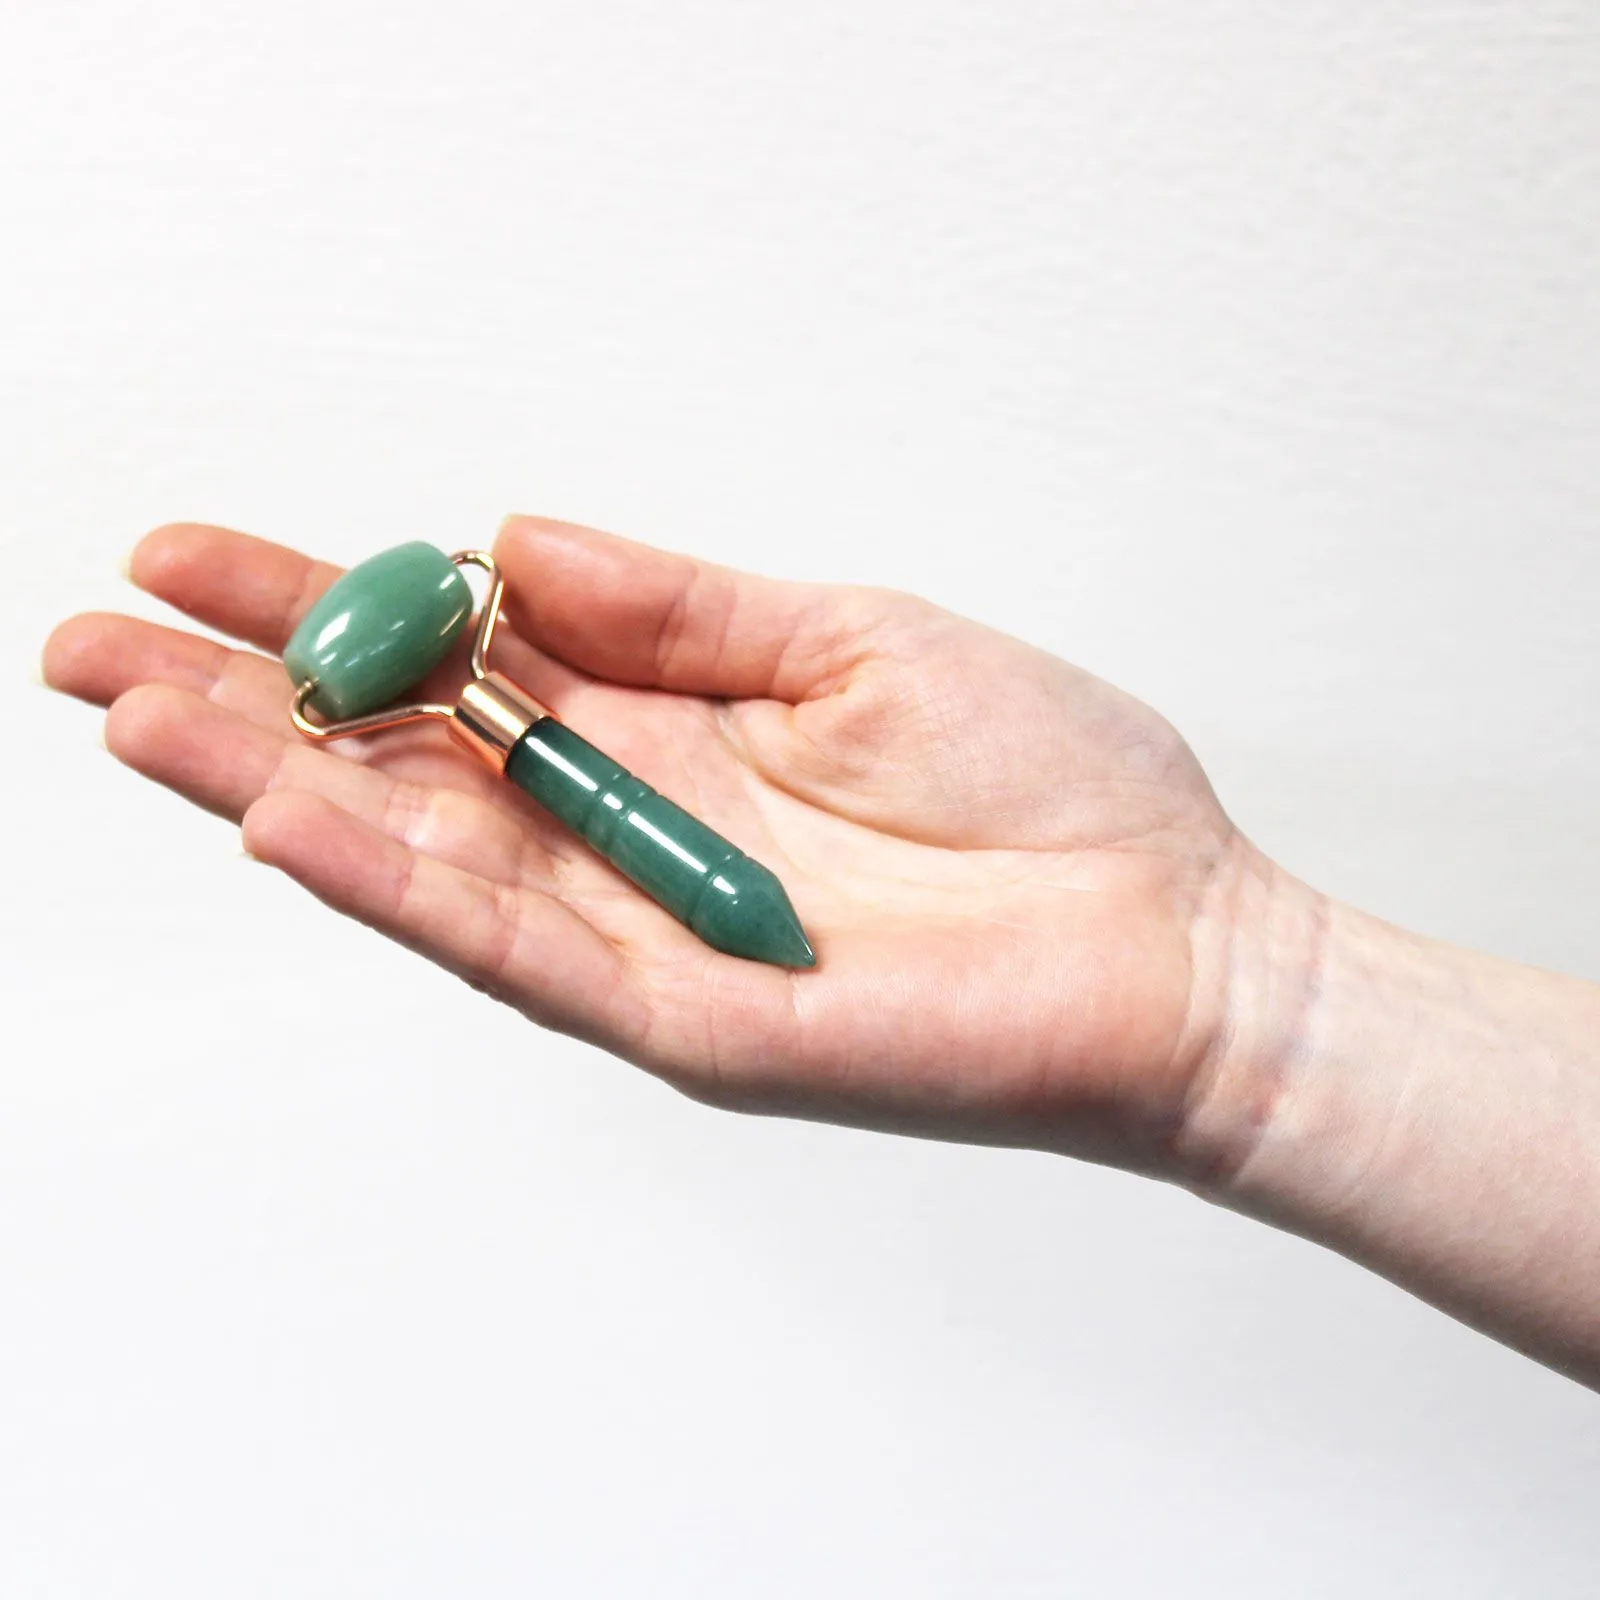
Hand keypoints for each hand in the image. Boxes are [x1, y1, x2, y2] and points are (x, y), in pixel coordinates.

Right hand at [44, 517, 1307, 1175]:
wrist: (1168, 936)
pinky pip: (527, 949)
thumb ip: (680, 606)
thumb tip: (512, 537)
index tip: (197, 553)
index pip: (461, 665)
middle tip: (92, 641)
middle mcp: (634, 830)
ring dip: (280, 790)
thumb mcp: (855, 640)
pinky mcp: (692, 1019)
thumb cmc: (1044, 786)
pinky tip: (295, 820)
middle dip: (249, 701)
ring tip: (140, 718)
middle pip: (409, 764)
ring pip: (431, 860)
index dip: (330, 608)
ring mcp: (650, 930)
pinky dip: (409, 889)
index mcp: (671, 729)